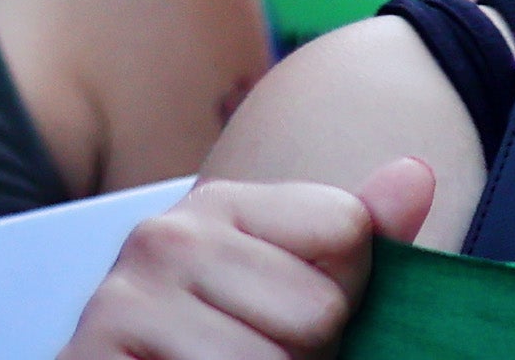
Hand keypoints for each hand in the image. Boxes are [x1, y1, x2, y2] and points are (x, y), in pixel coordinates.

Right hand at [56, 168, 435, 359]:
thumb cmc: (213, 357)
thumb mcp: (289, 295)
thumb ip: (353, 241)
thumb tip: (418, 173)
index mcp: (217, 204)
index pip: (346, 230)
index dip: (342, 297)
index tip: (283, 320)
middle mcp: (164, 235)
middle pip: (319, 310)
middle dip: (301, 358)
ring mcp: (125, 298)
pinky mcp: (95, 353)